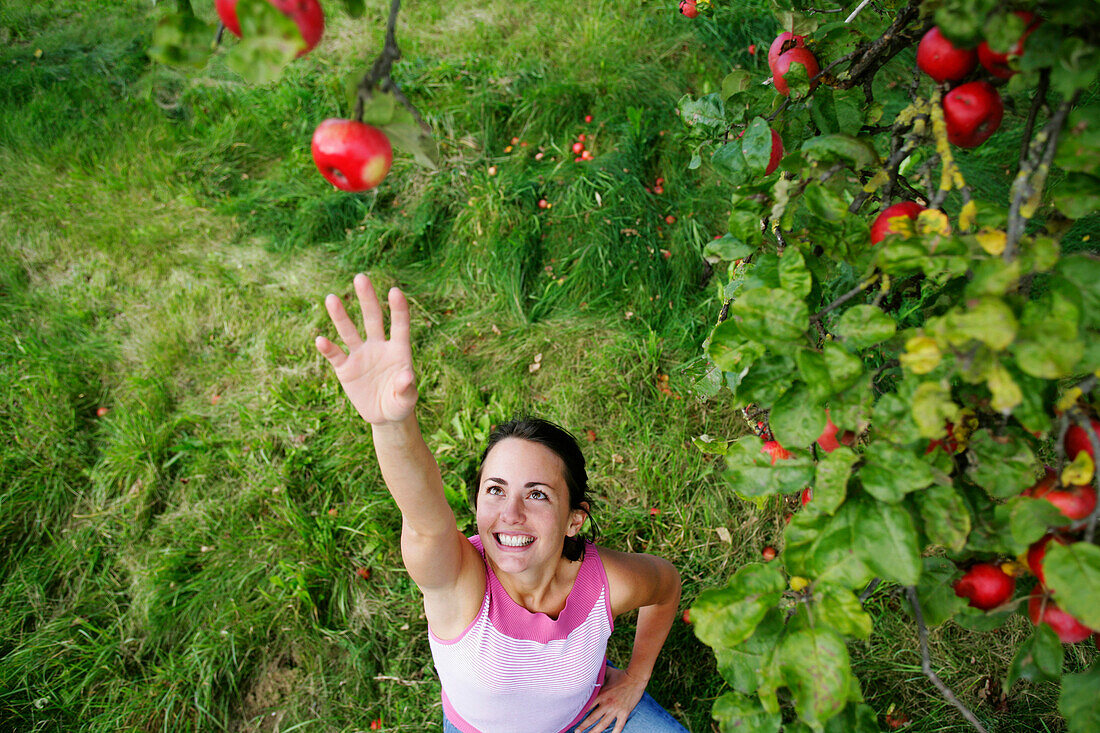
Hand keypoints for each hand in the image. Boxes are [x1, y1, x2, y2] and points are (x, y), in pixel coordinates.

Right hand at [315, 273, 417, 424]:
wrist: (384, 415)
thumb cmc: (400, 403)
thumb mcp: (406, 399)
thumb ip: (406, 388)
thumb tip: (406, 376)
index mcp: (398, 349)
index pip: (399, 325)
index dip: (398, 309)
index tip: (395, 291)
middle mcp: (378, 346)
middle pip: (372, 319)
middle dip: (367, 299)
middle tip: (360, 277)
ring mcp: (360, 355)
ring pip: (349, 331)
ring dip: (340, 316)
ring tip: (331, 298)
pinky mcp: (346, 368)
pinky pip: (335, 355)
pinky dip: (328, 348)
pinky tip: (321, 340)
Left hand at [574, 666, 646, 732]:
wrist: (636, 677)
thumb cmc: (620, 674)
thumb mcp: (607, 672)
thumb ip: (598, 674)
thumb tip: (589, 668)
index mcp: (601, 694)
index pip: (587, 706)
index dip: (579, 712)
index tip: (572, 717)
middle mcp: (607, 704)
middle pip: (592, 718)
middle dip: (583, 726)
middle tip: (576, 732)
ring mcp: (616, 709)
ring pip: (603, 724)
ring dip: (595, 731)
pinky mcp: (624, 713)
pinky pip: (619, 726)